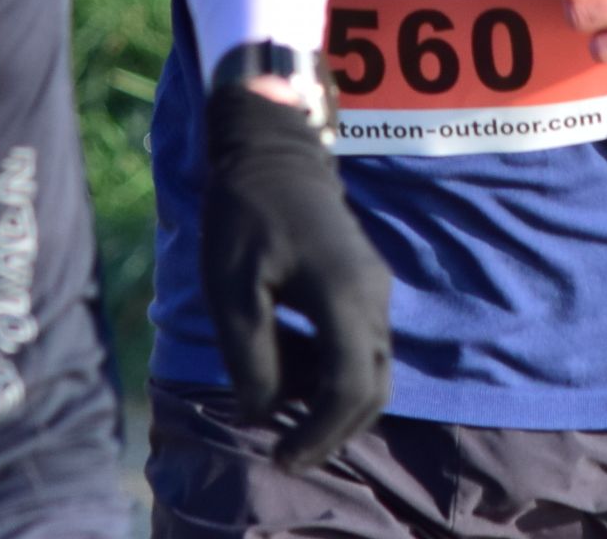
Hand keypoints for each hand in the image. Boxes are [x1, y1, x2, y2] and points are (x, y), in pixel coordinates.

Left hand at [200, 84, 392, 472]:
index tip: (280, 457)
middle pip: (371, 391)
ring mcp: (375, 290)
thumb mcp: (231, 290)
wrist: (273, 149)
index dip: (318, 435)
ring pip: (368, 370)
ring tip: (269, 388)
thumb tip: (265, 412)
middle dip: (330, 430)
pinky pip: (358, 344)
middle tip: (284, 449)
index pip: (350, 391)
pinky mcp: (366, 284)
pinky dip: (326, 367)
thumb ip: (251, 357)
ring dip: (324, 396)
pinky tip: (282, 354)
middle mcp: (373, 297)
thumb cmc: (245, 213)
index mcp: (344, 297)